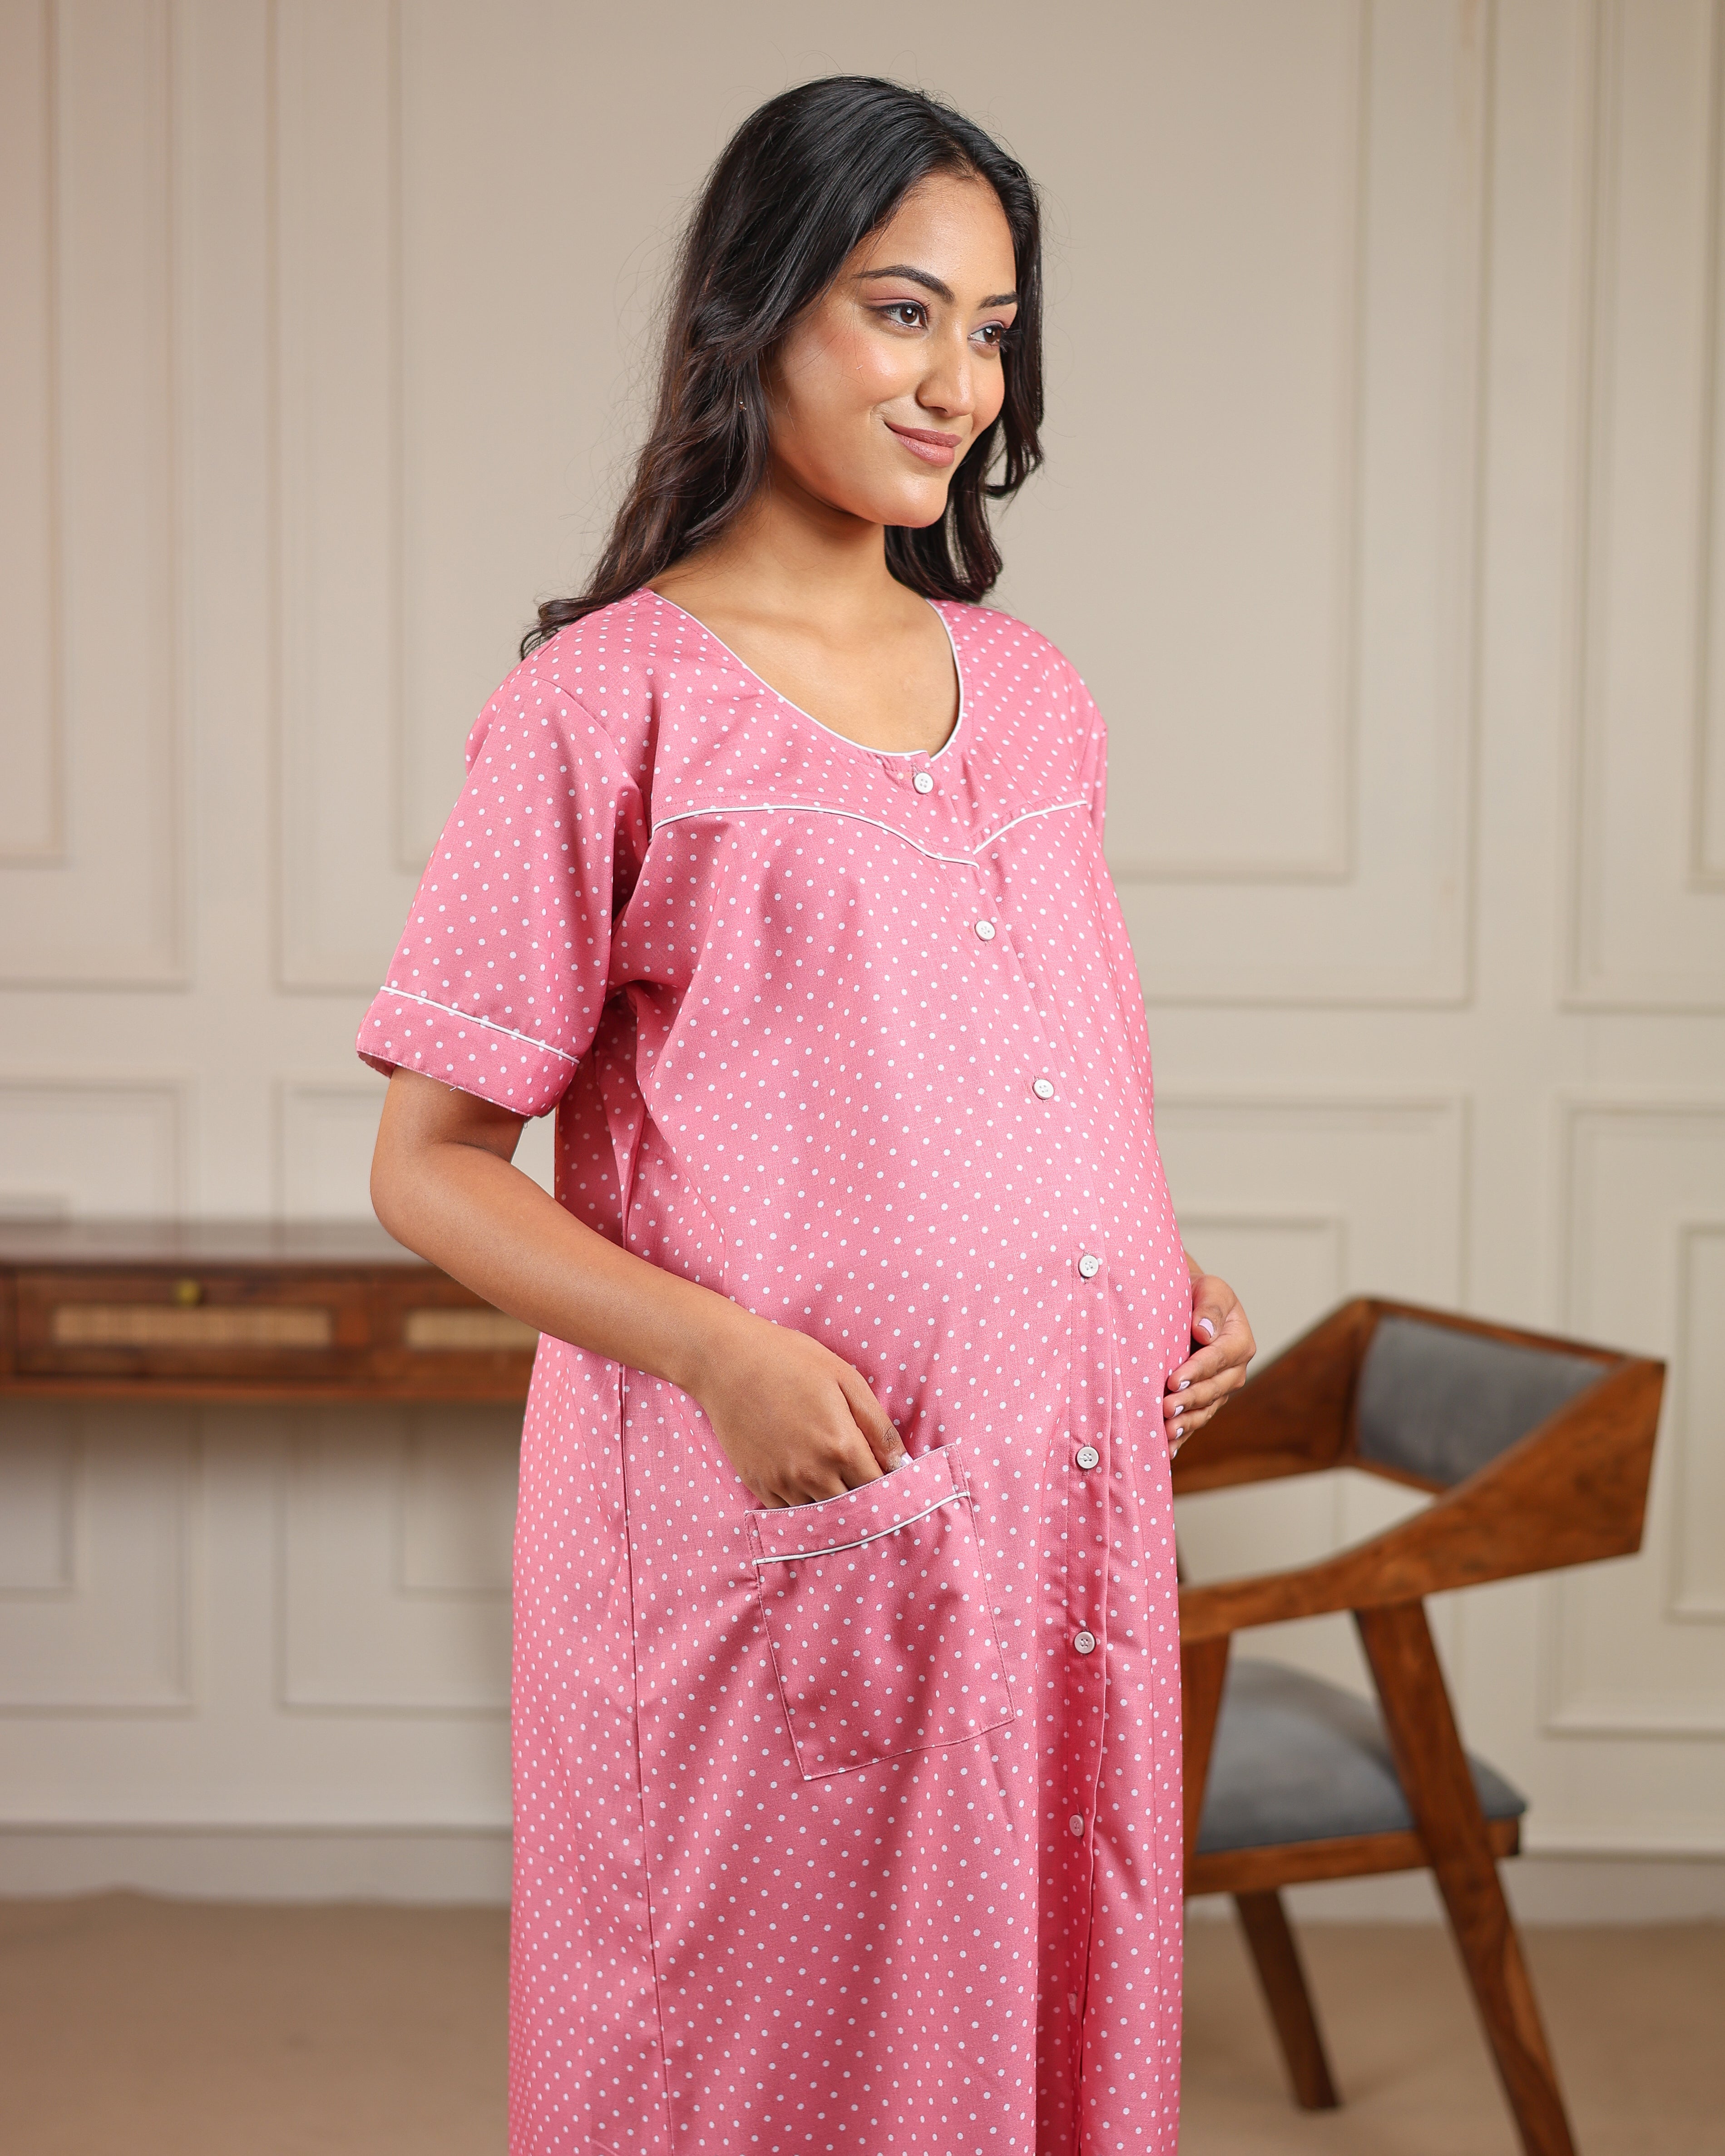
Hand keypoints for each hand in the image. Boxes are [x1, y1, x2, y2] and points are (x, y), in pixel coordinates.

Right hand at [689, 1307, 904, 1506]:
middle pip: (852, 1509)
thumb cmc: (791, 1360)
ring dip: (834, 1504)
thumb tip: (900, 1462)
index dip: (889, 1487)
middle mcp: (812, 1473)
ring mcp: (782, 1482)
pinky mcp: (758, 1483)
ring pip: (821, 1514)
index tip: (892, 1480)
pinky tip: (808, 1483)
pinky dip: (804, 1503)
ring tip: (837, 1482)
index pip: (878, 1488)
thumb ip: (878, 1425)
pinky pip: (790, 1511)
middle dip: (865, 1501)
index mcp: (841, 1447)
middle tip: (866, 1485)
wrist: (727, 1360)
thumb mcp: (845, 1379)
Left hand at [1164, 1268, 1254, 1456]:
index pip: (1217, 1359)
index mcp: (1240, 1342)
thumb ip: (1209, 1307)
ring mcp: (1220, 1390)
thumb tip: (1204, 1332)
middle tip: (1165, 1408)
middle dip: (1189, 1400)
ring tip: (1166, 1432)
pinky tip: (1168, 1450)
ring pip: (1205, 1410)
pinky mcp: (1205, 1402)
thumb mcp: (1209, 1288)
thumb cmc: (1198, 1293)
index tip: (1173, 1380)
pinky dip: (1183, 1435)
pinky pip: (1195, 1420)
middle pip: (1212, 1389)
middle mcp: (1234, 1371)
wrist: (1188, 1305)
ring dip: (1186, 1423)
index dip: (1196, 1371)